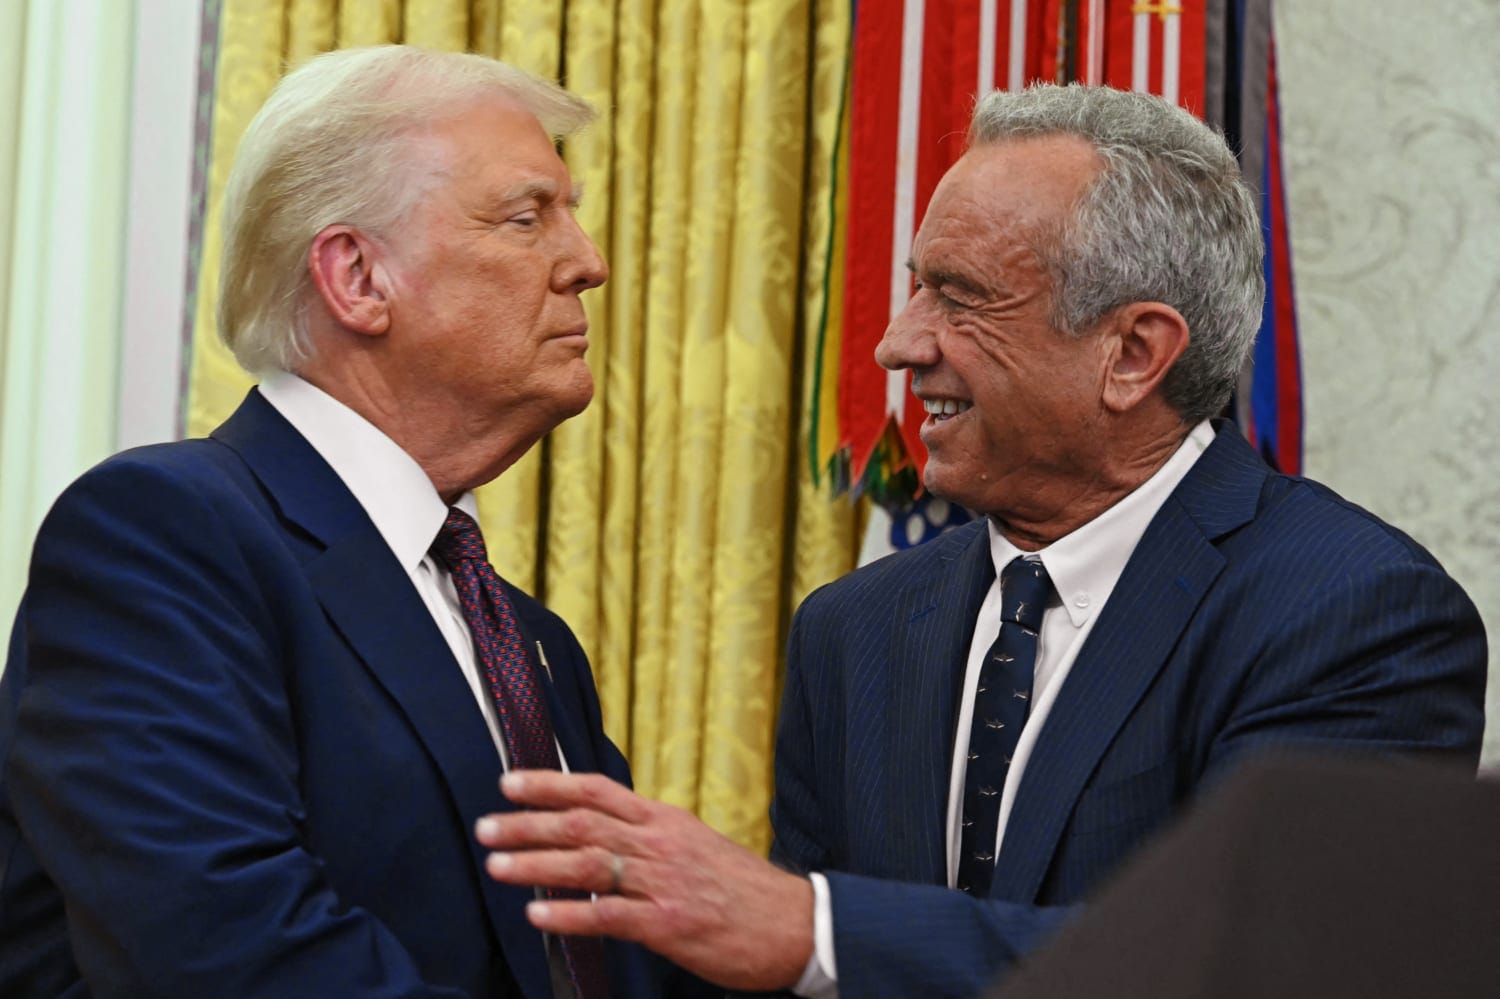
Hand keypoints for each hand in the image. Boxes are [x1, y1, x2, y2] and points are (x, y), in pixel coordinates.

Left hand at [475, 770, 814, 990]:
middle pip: (582, 823)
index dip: (550, 785)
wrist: (796, 923)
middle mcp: (660, 842)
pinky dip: (569, 914)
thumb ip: (649, 838)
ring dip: (536, 865)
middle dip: (528, 824)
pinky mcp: (668, 923)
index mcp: (665, 819)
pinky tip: (538, 916)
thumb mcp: (696, 845)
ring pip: (589, 864)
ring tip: (497, 866)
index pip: (597, 790)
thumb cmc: (743, 889)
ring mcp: (664, 882)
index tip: (509, 782)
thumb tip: (600, 835)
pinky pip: (608, 915)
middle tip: (486, 826)